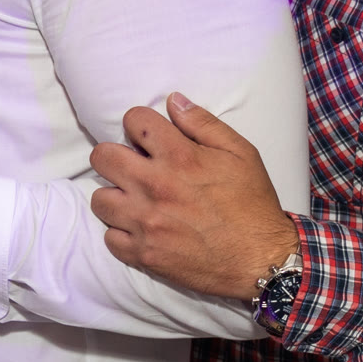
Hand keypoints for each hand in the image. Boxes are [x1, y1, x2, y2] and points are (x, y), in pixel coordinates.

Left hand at [90, 91, 296, 299]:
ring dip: (116, 197)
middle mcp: (155, 186)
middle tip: (134, 167)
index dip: (140, 125)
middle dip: (116, 156)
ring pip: (99, 199)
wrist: (263, 261)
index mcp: (179, 157)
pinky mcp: (143, 254)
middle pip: (102, 157)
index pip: (132, 120)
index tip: (148, 139)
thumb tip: (173, 100)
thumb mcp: (240, 153)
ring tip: (135, 201)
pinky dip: (122, 233)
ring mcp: (146, 222)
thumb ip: (203, 123)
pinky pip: (109, 237)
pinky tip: (140, 229)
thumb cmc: (253, 204)